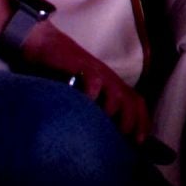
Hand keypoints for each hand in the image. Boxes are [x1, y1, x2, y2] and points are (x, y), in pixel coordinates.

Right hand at [23, 20, 149, 142]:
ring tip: (109, 126)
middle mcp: (108, 78)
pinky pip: (94, 80)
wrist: (44, 44)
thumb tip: (93, 136)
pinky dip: (95, 94)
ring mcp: (96, 71)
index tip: (139, 141)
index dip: (141, 121)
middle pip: (131, 99)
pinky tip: (88, 105)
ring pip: (117, 91)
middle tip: (126, 137)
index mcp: (110, 85)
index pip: (135, 102)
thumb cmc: (60, 73)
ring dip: (115, 109)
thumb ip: (88, 109)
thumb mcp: (79, 92)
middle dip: (132, 120)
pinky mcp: (81, 65)